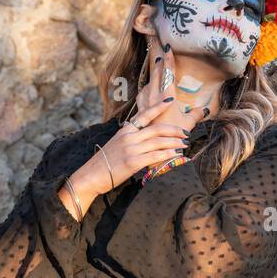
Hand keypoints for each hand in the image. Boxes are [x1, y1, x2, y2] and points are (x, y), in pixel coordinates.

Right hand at [59, 99, 190, 217]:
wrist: (91, 175)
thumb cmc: (104, 163)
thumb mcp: (116, 144)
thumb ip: (130, 139)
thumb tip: (144, 138)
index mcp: (125, 131)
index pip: (144, 115)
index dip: (158, 107)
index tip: (170, 102)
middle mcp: (129, 137)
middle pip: (156, 129)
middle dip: (173, 130)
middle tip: (185, 133)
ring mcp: (131, 149)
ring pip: (158, 141)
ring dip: (174, 142)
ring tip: (184, 144)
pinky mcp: (133, 162)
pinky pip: (155, 156)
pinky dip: (167, 154)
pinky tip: (176, 155)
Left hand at [135, 31, 212, 135]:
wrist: (157, 151)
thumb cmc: (174, 137)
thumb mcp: (188, 124)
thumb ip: (196, 114)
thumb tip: (204, 109)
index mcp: (167, 98)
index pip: (168, 74)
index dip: (168, 60)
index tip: (167, 47)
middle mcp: (154, 98)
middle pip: (156, 76)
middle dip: (158, 64)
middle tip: (159, 53)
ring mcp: (145, 105)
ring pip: (147, 85)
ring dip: (152, 78)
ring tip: (155, 72)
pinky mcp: (140, 113)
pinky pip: (141, 97)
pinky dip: (145, 91)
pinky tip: (146, 92)